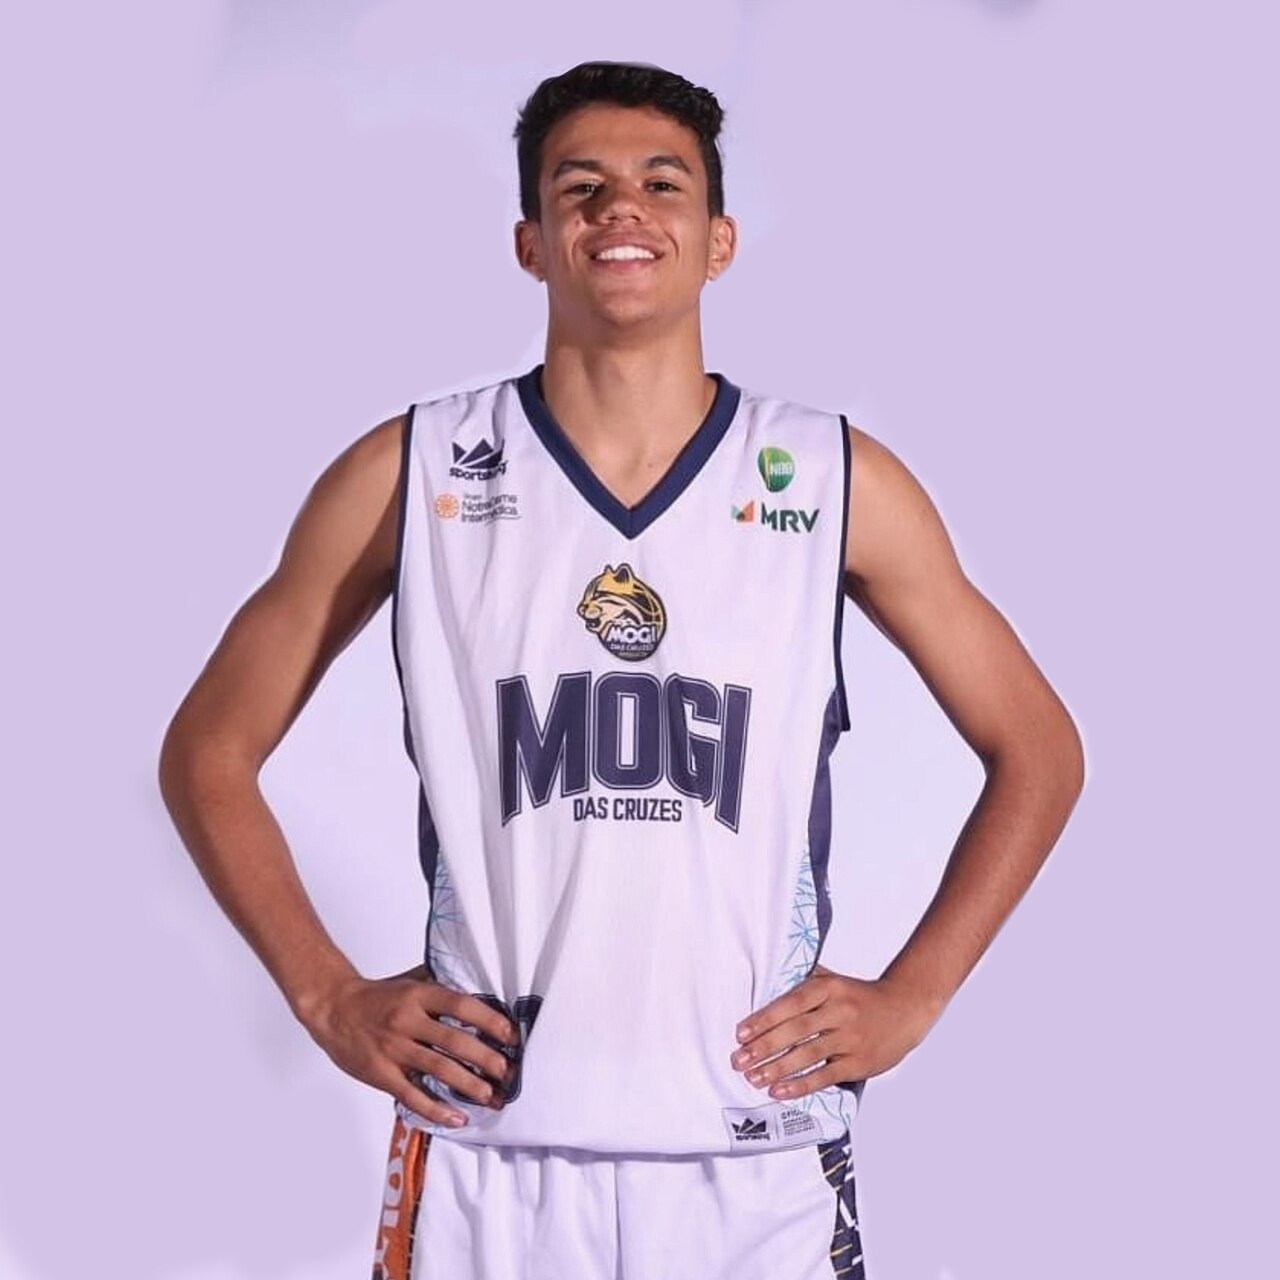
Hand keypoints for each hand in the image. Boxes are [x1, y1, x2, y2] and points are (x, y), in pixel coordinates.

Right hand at [298, 966, 519, 1127]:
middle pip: (455, 1040)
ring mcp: (393, 1048)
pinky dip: (436, 1108)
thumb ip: (441, 984)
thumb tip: (480, 988)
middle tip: (509, 1073)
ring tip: (491, 1097)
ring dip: (469, 1085)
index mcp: (419, 995)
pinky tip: (456, 1117)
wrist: (333, 1008)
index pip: (462, 1005)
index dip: (490, 1020)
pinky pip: (412, 1094)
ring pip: (438, 1069)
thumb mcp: (411, 980)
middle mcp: (408, 1020)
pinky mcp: (381, 1073)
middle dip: (487, 1059)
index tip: (511, 1035)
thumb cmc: (377, 996)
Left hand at [728, 964, 939, 1099]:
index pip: (791, 1003)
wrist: (905, 1008)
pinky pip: (825, 1076)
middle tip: (738, 1060)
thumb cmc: (859, 996)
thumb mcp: (834, 979)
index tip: (741, 1033)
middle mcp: (840, 1011)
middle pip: (796, 1030)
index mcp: (829, 987)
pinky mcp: (859, 1063)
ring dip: (778, 1068)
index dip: (764, 1019)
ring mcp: (850, 1038)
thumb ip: (803, 980)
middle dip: (764, 1046)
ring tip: (753, 1078)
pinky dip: (801, 1085)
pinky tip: (780, 1091)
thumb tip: (765, 979)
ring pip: (808, 1054)